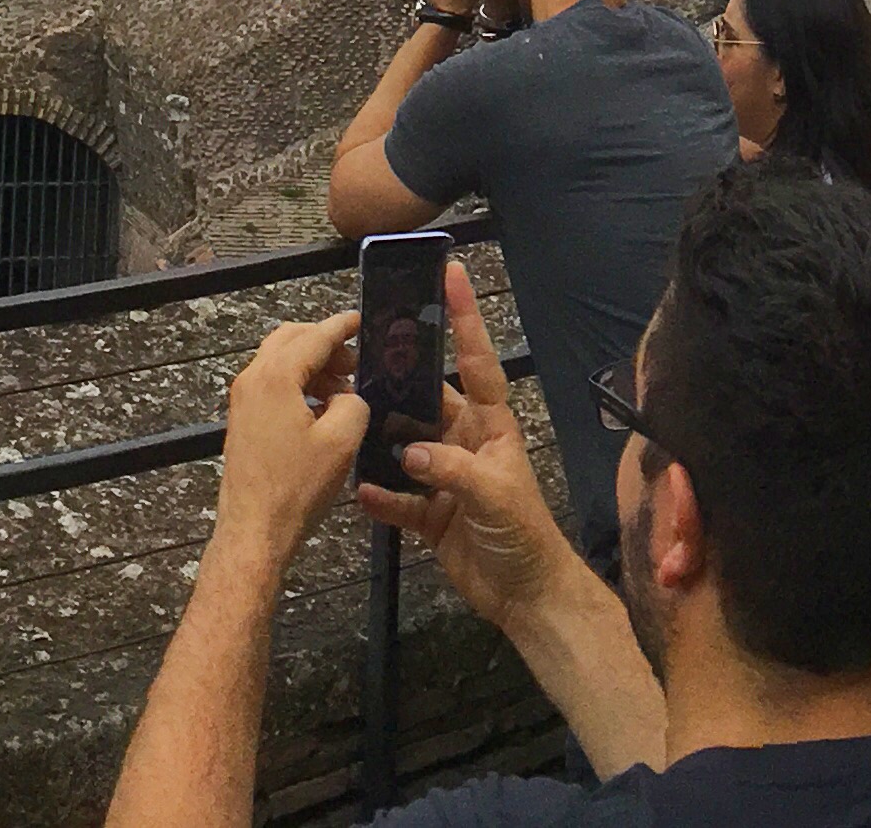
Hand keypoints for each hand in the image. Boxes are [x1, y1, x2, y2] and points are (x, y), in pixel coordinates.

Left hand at [207, 310, 365, 557]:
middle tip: (357, 361)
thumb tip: (349, 396)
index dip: (341, 326)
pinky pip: (273, 386)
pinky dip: (299, 385)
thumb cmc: (297, 487)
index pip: (313, 337)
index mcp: (273, 377)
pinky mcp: (244, 420)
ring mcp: (243, 400)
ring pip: (280, 363)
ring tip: (345, 388)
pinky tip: (324, 409)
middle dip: (325, 344)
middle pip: (290, 341)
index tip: (361, 319)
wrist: (255, 527)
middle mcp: (251, 380)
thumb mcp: (341, 442)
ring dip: (313, 366)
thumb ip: (354, 404)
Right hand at [369, 319, 563, 587]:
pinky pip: (395, 496)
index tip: (451, 274)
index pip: (476, 364)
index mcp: (491, 428)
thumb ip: (450, 468)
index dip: (465, 320)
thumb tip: (407, 450)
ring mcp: (443, 477)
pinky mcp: (429, 513)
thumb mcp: (494, 495)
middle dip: (395, 381)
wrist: (526, 596)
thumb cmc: (524, 536)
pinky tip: (360, 493)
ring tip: (344, 422)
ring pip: (402, 446)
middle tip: (356, 355)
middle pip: (425, 401)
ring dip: (377, 440)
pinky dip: (378, 495)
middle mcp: (464, 444)